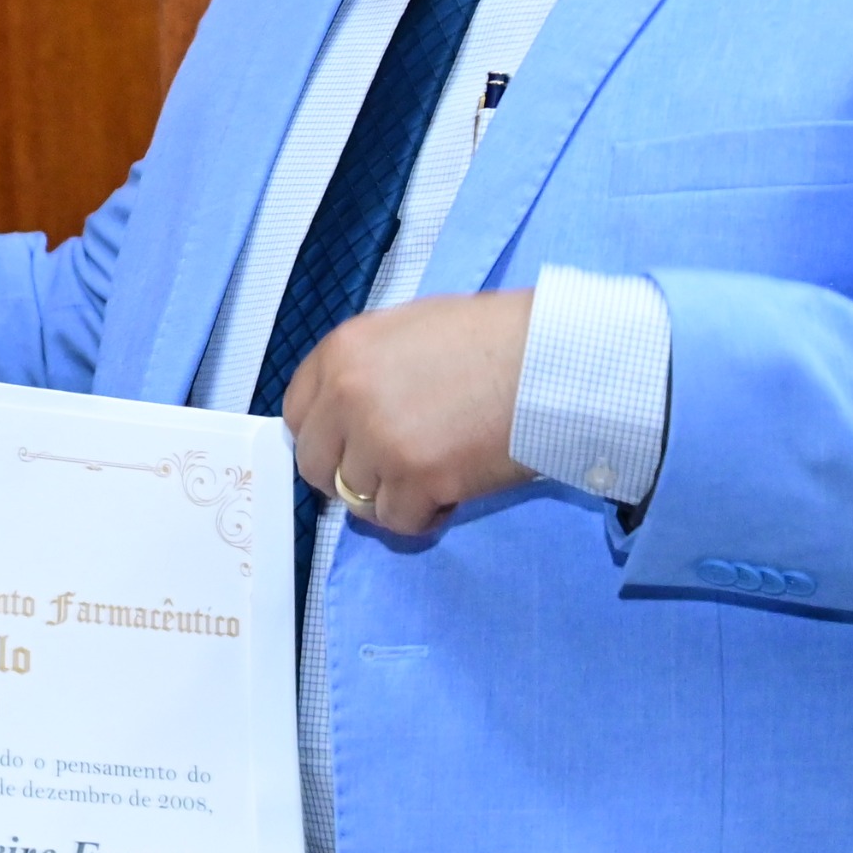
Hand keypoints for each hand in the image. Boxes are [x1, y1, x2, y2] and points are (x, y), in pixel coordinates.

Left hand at [282, 292, 538, 537]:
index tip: (350, 447)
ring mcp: (379, 440)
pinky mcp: (418, 479)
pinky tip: (451, 493)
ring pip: (356, 498)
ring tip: (434, 475)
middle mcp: (347, 395)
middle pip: (314, 463)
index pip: (296, 414)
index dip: (325, 437)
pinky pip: (398, 521)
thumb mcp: (410, 332)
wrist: (556, 360)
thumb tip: (348, 414)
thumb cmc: (497, 338)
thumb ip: (368, 370)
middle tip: (390, 473)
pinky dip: (424, 516)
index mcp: (342, 351)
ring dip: (391, 495)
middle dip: (349, 474)